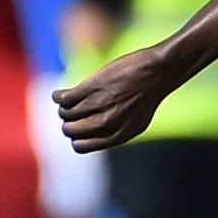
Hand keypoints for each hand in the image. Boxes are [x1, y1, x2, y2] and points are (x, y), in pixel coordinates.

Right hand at [54, 46, 181, 152]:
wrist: (159, 71)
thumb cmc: (148, 95)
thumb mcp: (136, 122)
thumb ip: (114, 132)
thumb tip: (90, 137)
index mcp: (118, 136)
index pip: (81, 146)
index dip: (77, 136)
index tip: (80, 125)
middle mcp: (107, 124)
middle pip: (70, 130)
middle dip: (69, 121)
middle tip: (76, 109)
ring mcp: (98, 105)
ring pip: (65, 113)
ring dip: (65, 106)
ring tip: (72, 98)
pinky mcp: (91, 87)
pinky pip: (63, 98)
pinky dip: (58, 96)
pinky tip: (62, 93)